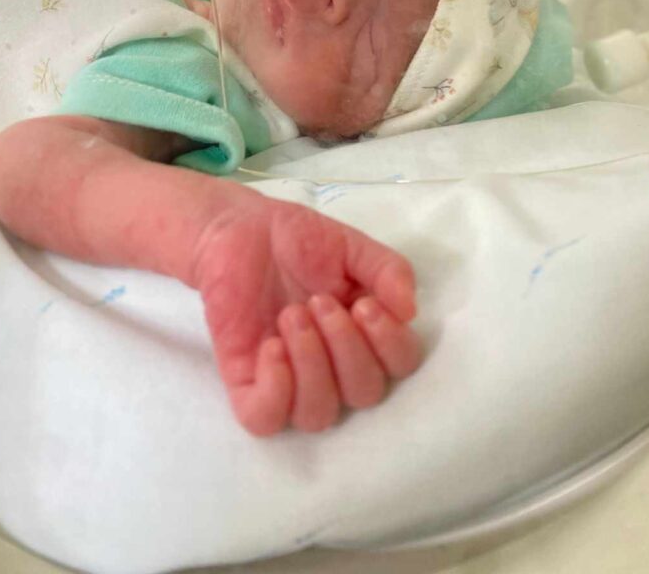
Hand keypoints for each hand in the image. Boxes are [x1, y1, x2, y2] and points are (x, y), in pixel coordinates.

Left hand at [193, 200, 421, 435]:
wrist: (238, 228)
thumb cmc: (297, 240)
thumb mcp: (351, 245)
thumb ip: (387, 270)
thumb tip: (409, 310)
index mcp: (365, 335)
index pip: (399, 366)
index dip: (389, 343)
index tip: (363, 304)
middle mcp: (333, 366)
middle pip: (363, 394)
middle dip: (345, 346)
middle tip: (317, 301)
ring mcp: (289, 379)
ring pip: (318, 414)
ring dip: (311, 364)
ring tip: (291, 315)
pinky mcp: (246, 381)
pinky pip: (265, 420)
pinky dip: (275, 389)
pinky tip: (271, 347)